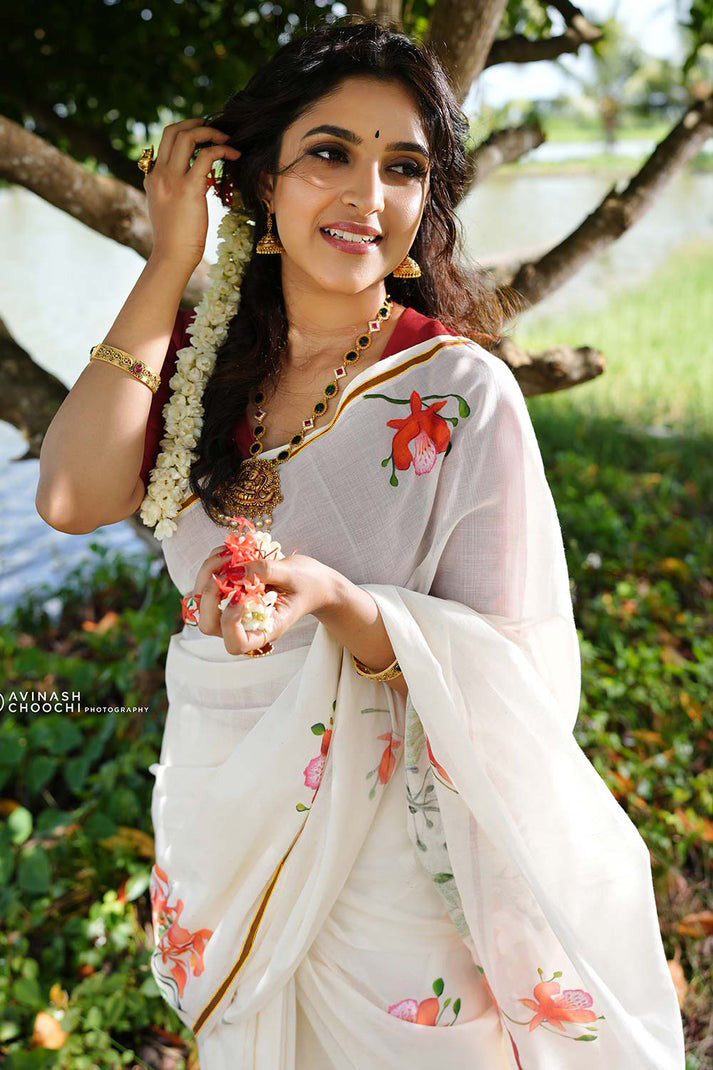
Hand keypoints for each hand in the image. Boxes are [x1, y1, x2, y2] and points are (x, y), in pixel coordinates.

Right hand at [143, 118, 241, 268]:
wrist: (172, 256)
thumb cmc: (174, 239)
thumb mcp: (167, 208)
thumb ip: (172, 190)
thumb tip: (194, 183)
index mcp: (152, 177)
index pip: (165, 141)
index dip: (186, 132)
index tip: (204, 137)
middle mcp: (159, 173)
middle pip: (173, 130)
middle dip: (196, 124)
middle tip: (216, 129)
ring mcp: (171, 179)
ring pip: (188, 137)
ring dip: (211, 133)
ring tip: (227, 140)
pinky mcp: (189, 188)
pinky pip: (206, 156)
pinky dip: (222, 150)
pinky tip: (234, 156)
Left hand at [189, 544, 339, 655]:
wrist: (312, 581)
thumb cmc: (308, 583)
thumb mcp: (293, 573)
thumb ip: (264, 571)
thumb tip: (232, 571)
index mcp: (264, 630)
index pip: (235, 643)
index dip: (229, 622)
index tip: (241, 594)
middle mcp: (244, 625)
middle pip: (208, 624)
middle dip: (210, 593)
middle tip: (228, 566)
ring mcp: (232, 611)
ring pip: (201, 602)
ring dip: (208, 573)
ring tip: (229, 553)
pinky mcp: (227, 595)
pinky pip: (206, 584)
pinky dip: (212, 565)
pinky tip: (229, 552)